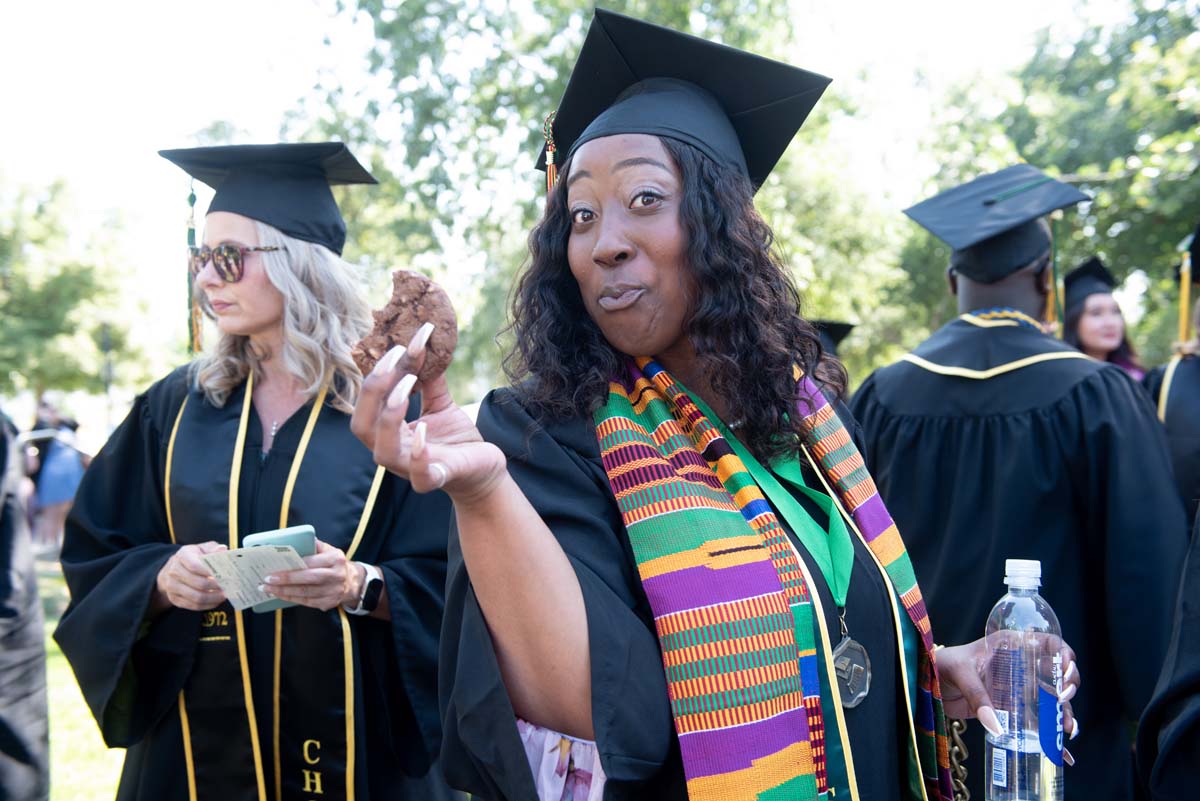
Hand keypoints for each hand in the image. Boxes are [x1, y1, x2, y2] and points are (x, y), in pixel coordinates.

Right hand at [155, 541, 227, 610]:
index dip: (211, 572)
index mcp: (182, 555)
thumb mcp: (202, 548)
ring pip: (197, 597)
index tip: (225, 575)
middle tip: (229, 586)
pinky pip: (193, 606)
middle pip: (198, 583)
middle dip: (216, 586)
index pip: (196, 566)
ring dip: (214, 598)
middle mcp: (174, 571)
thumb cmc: (193, 557)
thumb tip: (222, 550)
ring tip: (225, 595)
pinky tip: (217, 600)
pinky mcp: (174, 599)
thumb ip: (213, 548)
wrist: (172, 569)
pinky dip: (208, 605)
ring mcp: (172, 586)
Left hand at [262, 538, 361, 610]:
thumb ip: (314, 546)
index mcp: (335, 559)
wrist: (351, 582)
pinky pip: (306, 602)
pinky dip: (291, 598)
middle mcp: (336, 575)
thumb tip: (293, 540)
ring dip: (284, 591)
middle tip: (267, 580)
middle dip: (285, 580)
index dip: (292, 567)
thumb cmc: (334, 564)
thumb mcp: (329, 550)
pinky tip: (279, 595)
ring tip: (268, 589)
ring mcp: (333, 591)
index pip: (311, 562)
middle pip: (308, 579)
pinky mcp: (329, 602)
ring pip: (305, 593)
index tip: (274, 569)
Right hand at [350, 323, 507, 503]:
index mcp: (387, 432)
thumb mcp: (440, 403)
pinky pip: (421, 476)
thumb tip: (423, 340)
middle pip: (362, 426)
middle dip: (374, 391)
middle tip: (395, 360)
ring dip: (390, 417)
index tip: (398, 345)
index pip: (370, 401)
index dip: (378, 373)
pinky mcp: (437, 480)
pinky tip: (424, 430)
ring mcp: (411, 470)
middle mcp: (392, 452)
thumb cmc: (455, 438)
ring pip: (383, 452)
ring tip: (405, 390)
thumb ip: (429, 379)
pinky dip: (419, 456)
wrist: (484, 470)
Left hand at [937, 637, 1080, 762]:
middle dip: (1069, 685)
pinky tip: (1063, 749)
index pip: (1048, 643)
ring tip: (1067, 729)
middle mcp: (1021, 665)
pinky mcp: (1013, 709)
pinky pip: (1038, 720)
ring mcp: (1019, 688)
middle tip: (1063, 699)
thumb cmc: (942, 665)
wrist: (927, 684)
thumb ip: (976, 695)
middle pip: (1058, 673)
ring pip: (1053, 700)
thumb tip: (997, 726)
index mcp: (1011, 645)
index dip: (1064, 654)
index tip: (1066, 671)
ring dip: (1065, 713)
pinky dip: (1052, 735)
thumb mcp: (959, 673)